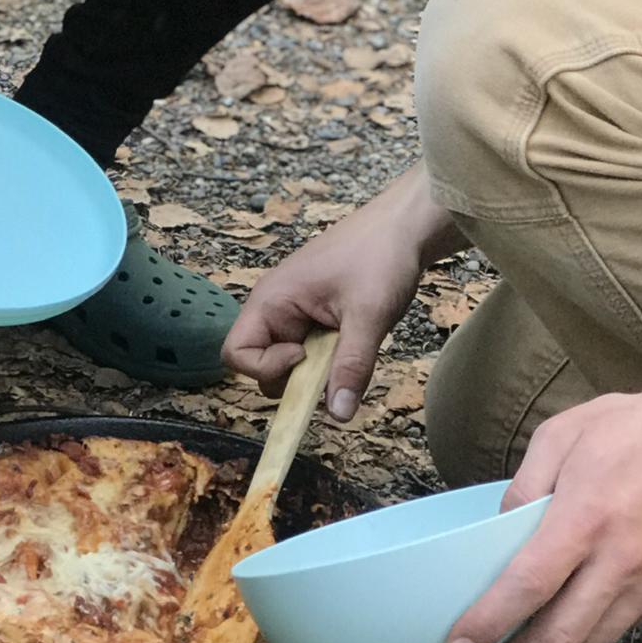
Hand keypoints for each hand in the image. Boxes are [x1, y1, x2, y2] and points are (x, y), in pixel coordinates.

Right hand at [223, 163, 466, 419]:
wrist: (405, 226)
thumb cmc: (380, 257)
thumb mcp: (368, 314)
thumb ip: (351, 366)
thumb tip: (338, 416)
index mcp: (271, 299)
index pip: (236, 354)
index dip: (266, 368)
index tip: (306, 357)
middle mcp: (276, 307)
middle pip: (262, 365)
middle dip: (296, 378)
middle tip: (337, 363)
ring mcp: (296, 312)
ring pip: (292, 363)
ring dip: (319, 370)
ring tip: (353, 347)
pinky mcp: (316, 316)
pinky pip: (312, 352)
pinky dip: (332, 358)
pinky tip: (357, 341)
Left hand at [446, 389, 641, 642]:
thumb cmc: (626, 430)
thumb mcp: (559, 435)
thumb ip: (523, 486)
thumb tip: (496, 533)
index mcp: (587, 517)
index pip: (529, 587)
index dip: (488, 624)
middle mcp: (624, 561)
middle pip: (560, 639)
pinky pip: (625, 626)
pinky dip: (592, 632)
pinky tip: (570, 621)